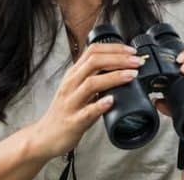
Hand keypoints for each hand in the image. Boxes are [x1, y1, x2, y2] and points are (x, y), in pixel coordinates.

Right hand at [29, 43, 143, 159]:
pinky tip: (112, 100)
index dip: (114, 48)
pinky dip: (100, 104)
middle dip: (118, 59)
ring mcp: (71, 102)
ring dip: (114, 77)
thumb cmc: (65, 111)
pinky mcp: (73, 121)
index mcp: (74, 74)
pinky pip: (87, 111)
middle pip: (94, 62)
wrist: (46, 135)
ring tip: (131, 75)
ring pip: (91, 83)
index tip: (131, 51)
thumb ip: (95, 76)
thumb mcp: (78, 88)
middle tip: (137, 61)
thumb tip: (120, 67)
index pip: (93, 51)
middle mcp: (71, 84)